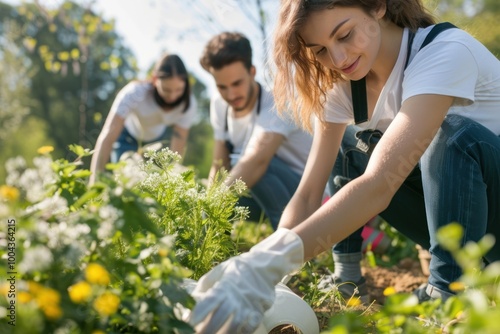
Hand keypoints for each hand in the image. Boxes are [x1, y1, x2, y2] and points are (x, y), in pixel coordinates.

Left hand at [189, 228, 303, 333]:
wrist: (263, 266)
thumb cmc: (236, 269)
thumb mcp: (217, 272)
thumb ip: (204, 286)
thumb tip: (190, 299)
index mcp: (223, 286)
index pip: (207, 303)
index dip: (196, 315)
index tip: (185, 323)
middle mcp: (235, 297)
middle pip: (219, 317)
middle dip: (206, 329)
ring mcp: (248, 305)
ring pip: (234, 324)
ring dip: (223, 333)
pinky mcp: (258, 311)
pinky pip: (249, 327)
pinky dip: (241, 333)